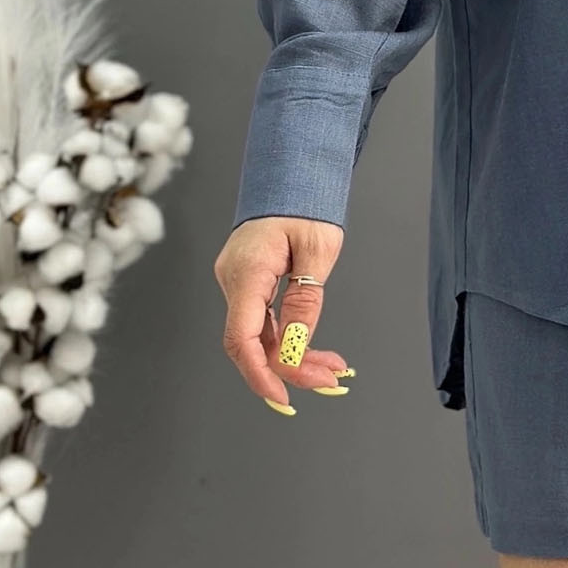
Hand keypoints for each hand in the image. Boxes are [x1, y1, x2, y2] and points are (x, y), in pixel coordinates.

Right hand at [215, 217, 351, 414]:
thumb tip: (296, 350)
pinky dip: (290, 337)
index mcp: (247, 271)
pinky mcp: (250, 282)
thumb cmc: (305, 200)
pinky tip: (314, 351)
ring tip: (332, 370)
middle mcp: (235, 280)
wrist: (292, 170)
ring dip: (294, 356)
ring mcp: (240, 281)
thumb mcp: (318, 249)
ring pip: (261, 334)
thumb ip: (305, 301)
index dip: (260, 373)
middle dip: (289, 368)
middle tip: (329, 381)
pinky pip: (265, 319)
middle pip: (253, 342)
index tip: (284, 397)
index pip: (242, 338)